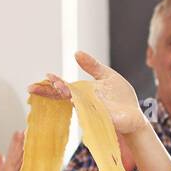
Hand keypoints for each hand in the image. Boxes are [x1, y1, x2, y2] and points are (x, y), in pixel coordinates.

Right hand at [26, 50, 147, 136]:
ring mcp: (93, 111)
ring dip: (66, 95)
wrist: (135, 114)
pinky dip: (83, 107)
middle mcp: (84, 103)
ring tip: (57, 86)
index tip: (42, 78)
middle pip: (64, 96)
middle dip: (51, 91)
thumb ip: (92, 66)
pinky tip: (74, 99)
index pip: (64, 88)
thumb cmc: (121, 98)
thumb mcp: (106, 76)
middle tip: (35, 87)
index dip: (51, 84)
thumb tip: (76, 53)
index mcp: (83, 92)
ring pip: (76, 103)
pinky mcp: (104, 118)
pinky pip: (92, 113)